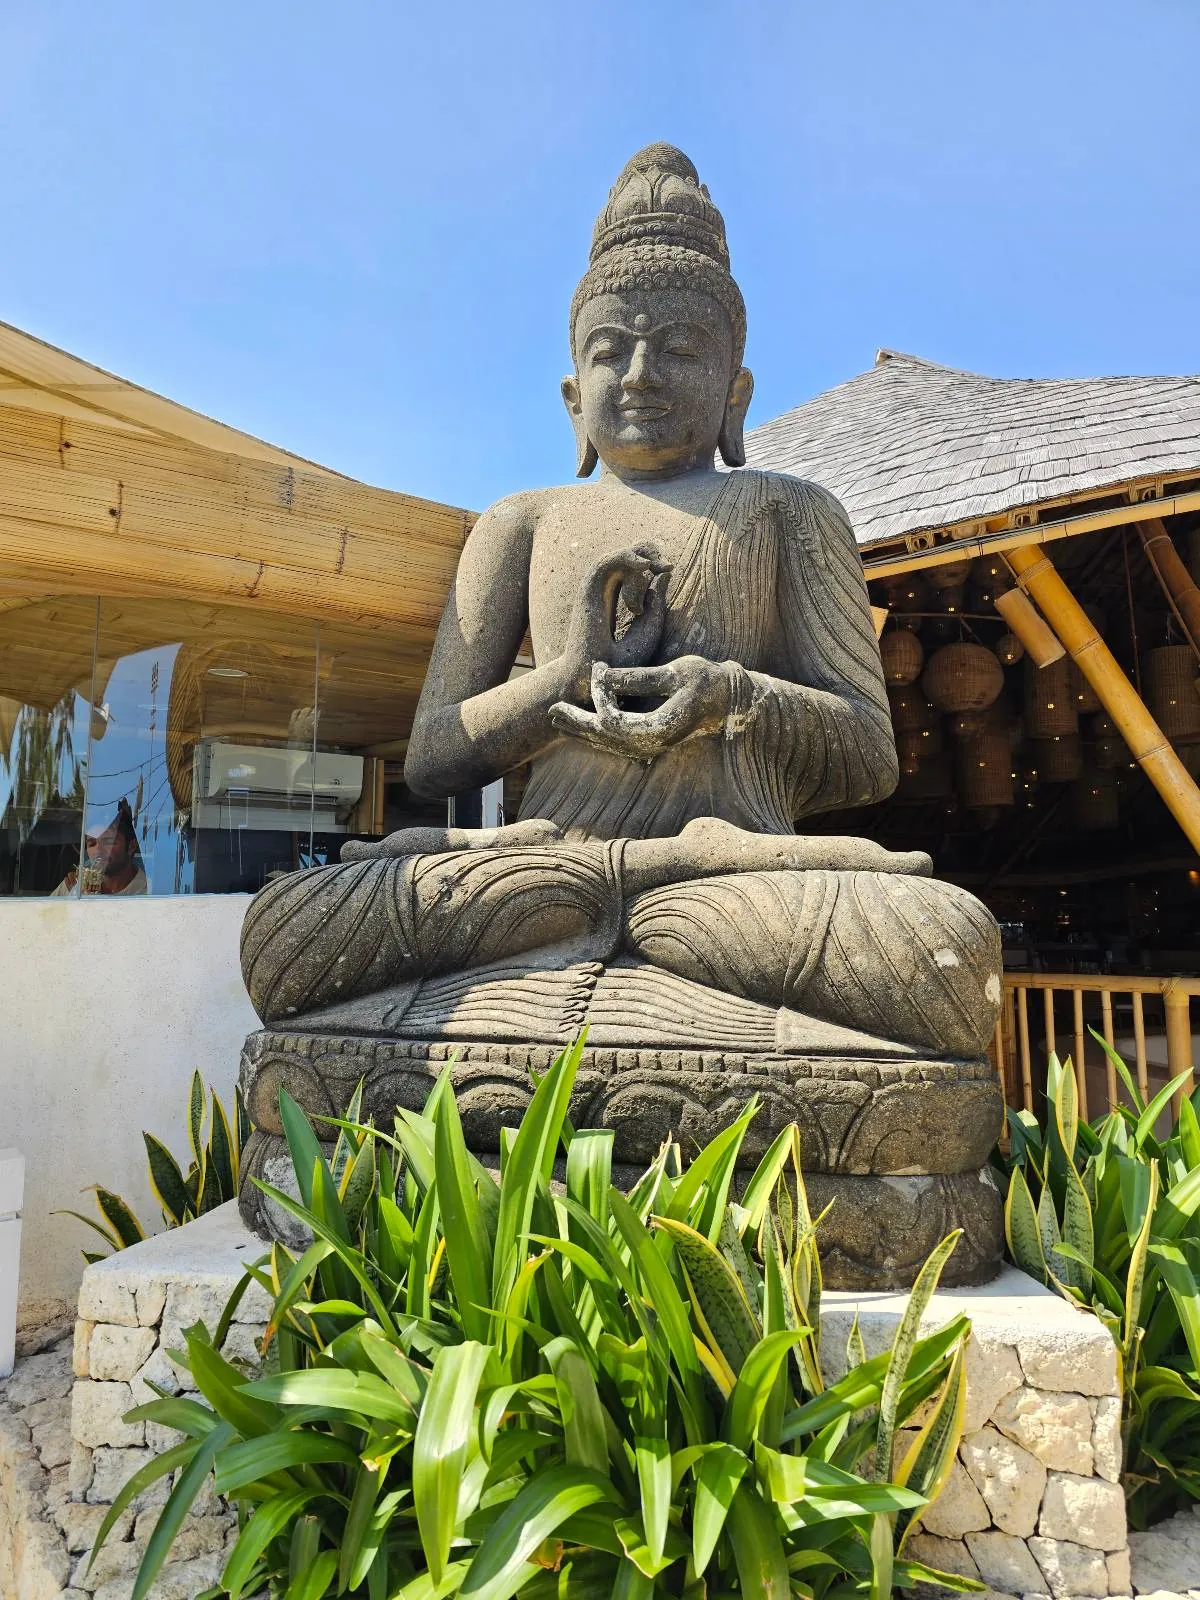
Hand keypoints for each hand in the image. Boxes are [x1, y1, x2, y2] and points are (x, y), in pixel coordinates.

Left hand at [549, 656, 732, 761]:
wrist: (729, 701)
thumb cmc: (707, 682)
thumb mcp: (674, 673)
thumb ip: (637, 678)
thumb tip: (602, 675)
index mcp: (657, 729)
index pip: (613, 720)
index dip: (600, 695)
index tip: (598, 667)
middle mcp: (651, 745)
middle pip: (603, 738)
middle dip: (576, 722)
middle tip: (551, 710)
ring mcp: (650, 747)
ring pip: (607, 744)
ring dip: (582, 730)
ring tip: (558, 719)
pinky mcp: (650, 743)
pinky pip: (616, 743)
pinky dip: (597, 735)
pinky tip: (583, 726)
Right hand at [558, 544, 670, 699]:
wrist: (594, 682)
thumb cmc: (619, 665)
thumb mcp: (648, 630)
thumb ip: (656, 603)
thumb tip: (665, 574)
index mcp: (617, 598)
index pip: (634, 567)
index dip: (653, 561)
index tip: (670, 569)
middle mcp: (605, 591)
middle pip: (627, 555)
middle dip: (650, 551)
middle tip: (667, 564)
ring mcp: (595, 590)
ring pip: (618, 555)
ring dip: (642, 554)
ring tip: (660, 564)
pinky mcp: (588, 592)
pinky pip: (606, 562)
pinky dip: (625, 557)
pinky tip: (646, 565)